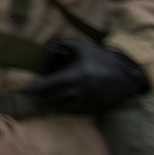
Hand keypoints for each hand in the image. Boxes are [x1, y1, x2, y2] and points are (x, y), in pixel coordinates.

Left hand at [28, 35, 149, 115]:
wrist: (127, 75)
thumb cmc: (103, 59)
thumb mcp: (83, 46)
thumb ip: (63, 42)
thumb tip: (46, 44)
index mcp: (75, 76)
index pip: (50, 84)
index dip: (36, 88)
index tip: (25, 89)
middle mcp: (79, 91)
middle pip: (53, 98)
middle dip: (40, 98)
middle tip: (29, 96)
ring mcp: (86, 102)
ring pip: (62, 107)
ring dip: (50, 105)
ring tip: (40, 102)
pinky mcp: (93, 108)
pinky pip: (74, 112)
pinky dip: (64, 109)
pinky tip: (57, 106)